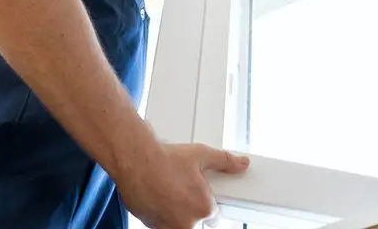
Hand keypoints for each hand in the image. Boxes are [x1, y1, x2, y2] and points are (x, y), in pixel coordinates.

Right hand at [117, 142, 249, 228]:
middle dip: (194, 210)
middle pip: (198, 224)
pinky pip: (164, 225)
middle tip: (186, 192)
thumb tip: (241, 163)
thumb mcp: (201, 155)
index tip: (203, 195)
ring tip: (172, 193)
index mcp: (203, 209)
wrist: (135, 162)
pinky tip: (161, 199)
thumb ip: (225, 162)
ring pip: (181, 226)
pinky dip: (164, 216)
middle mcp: (187, 223)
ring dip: (179, 214)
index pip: (215, 216)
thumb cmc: (166, 159)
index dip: (208, 202)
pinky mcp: (152, 226)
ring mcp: (168, 227)